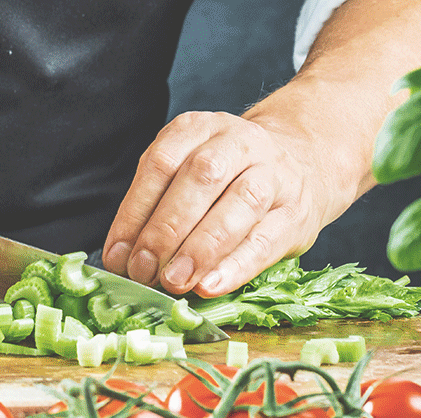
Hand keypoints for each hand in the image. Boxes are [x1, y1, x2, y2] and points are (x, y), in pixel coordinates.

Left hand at [101, 110, 352, 297]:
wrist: (303, 161)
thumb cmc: (228, 177)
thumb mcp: (188, 171)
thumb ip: (156, 206)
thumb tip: (121, 258)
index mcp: (200, 129)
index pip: (161, 163)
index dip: (135, 212)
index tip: (117, 256)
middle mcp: (239, 142)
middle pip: (201, 179)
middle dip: (166, 229)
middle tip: (143, 271)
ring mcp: (275, 173)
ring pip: (239, 204)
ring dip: (201, 248)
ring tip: (174, 281)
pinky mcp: (297, 211)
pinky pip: (267, 239)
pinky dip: (236, 265)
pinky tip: (211, 286)